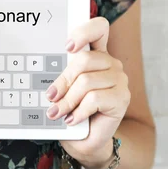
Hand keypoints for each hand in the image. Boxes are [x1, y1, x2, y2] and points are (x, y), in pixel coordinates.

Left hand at [45, 17, 130, 168]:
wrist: (86, 140)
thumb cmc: (73, 111)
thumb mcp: (64, 89)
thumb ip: (61, 76)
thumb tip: (45, 73)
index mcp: (96, 54)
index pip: (98, 28)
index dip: (84, 32)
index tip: (68, 47)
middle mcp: (110, 63)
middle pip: (84, 59)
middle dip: (63, 80)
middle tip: (51, 96)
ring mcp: (119, 80)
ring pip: (86, 82)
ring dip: (68, 100)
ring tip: (58, 112)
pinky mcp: (122, 98)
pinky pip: (94, 99)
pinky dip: (79, 111)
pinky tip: (73, 119)